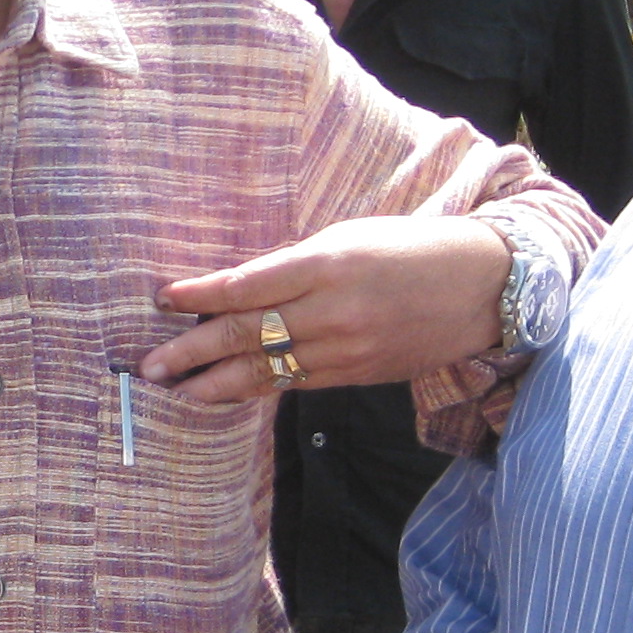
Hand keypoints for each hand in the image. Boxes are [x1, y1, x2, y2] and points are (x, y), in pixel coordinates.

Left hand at [144, 218, 510, 401]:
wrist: (482, 288)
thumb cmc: (410, 249)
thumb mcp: (350, 239)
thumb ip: (295, 266)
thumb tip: (238, 290)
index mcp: (328, 264)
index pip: (247, 285)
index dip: (200, 295)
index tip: (162, 299)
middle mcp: (332, 311)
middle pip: (247, 334)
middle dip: (192, 351)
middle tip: (150, 366)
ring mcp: (346, 349)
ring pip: (266, 370)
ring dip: (214, 383)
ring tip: (175, 391)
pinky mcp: (357, 375)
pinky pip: (295, 383)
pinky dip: (256, 388)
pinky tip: (224, 393)